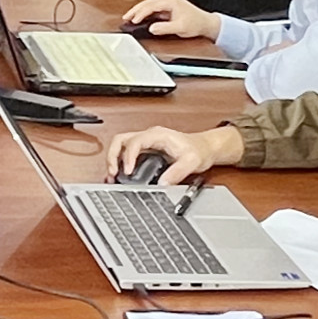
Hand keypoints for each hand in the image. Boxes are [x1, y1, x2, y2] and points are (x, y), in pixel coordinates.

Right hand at [102, 122, 238, 185]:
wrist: (205, 148)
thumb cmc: (199, 150)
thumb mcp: (191, 162)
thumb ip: (177, 173)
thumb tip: (162, 183)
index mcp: (157, 135)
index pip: (135, 142)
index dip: (128, 157)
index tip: (127, 171)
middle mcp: (149, 136)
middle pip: (120, 140)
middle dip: (113, 156)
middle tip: (113, 173)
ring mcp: (145, 143)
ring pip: (120, 145)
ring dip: (113, 159)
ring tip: (112, 176)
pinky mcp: (145, 150)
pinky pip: (126, 153)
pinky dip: (119, 163)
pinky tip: (119, 175)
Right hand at [121, 0, 215, 40]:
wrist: (205, 23)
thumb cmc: (195, 23)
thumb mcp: (180, 27)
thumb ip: (165, 28)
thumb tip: (152, 28)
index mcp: (170, 0)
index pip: (151, 6)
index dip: (141, 13)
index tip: (133, 20)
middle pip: (147, 3)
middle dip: (135, 10)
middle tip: (126, 18)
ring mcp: (167, 1)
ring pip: (148, 5)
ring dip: (138, 11)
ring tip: (129, 18)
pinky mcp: (166, 6)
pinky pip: (152, 8)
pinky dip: (144, 12)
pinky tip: (139, 18)